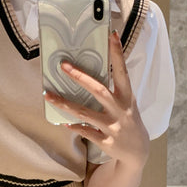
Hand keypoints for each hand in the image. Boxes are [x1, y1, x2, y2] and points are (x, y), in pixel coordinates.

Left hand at [43, 31, 149, 169]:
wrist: (137, 151)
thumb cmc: (128, 121)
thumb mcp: (127, 103)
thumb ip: (113, 90)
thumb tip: (89, 74)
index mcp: (127, 97)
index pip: (122, 72)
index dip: (117, 54)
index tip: (112, 34)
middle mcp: (120, 110)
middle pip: (99, 90)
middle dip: (80, 77)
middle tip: (64, 65)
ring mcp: (113, 126)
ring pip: (85, 113)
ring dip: (65, 104)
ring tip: (48, 95)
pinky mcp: (105, 141)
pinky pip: (85, 132)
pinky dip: (73, 127)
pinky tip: (62, 122)